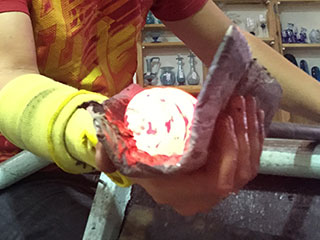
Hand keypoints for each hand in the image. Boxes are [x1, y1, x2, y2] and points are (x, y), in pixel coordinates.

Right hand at [95, 95, 264, 215]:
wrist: (145, 156)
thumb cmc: (137, 150)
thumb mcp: (120, 148)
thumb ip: (108, 154)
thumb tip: (102, 163)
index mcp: (176, 191)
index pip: (217, 182)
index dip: (227, 152)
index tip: (223, 119)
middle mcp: (198, 196)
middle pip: (238, 175)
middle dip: (243, 136)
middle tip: (236, 104)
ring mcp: (212, 188)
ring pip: (246, 168)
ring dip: (250, 134)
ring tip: (244, 105)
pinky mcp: (221, 175)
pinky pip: (246, 163)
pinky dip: (252, 140)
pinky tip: (249, 116)